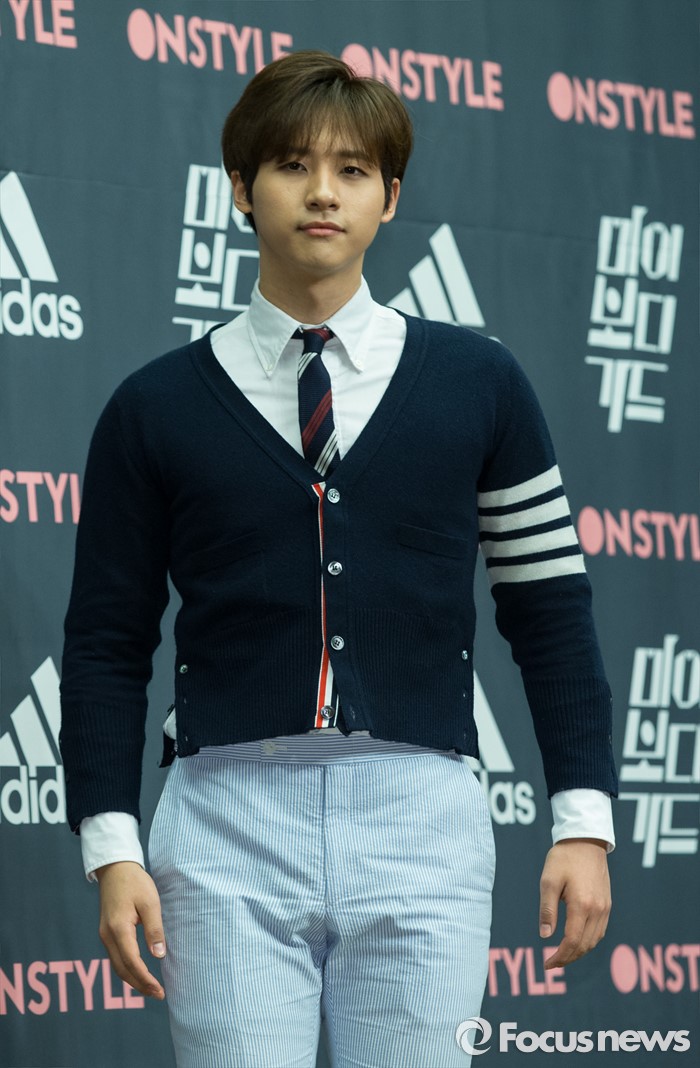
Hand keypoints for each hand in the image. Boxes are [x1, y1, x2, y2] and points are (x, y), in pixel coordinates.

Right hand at [96, 860, 166, 998]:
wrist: (115, 868)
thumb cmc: (135, 883)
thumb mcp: (150, 902)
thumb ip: (154, 929)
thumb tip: (159, 956)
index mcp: (118, 929)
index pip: (132, 962)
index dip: (145, 979)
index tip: (160, 990)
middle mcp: (107, 936)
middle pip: (122, 970)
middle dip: (140, 985)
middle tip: (159, 994)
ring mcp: (105, 935)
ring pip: (117, 966)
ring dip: (133, 979)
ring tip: (151, 988)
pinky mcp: (107, 932)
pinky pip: (116, 957)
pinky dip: (128, 968)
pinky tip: (140, 972)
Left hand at [539, 837, 610, 969]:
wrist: (586, 840)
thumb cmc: (564, 858)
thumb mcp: (549, 881)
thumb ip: (547, 909)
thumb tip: (545, 936)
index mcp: (582, 905)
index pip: (572, 942)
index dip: (559, 957)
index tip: (546, 964)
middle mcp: (597, 910)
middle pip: (584, 946)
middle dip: (568, 958)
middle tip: (552, 963)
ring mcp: (605, 907)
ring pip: (594, 941)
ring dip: (579, 952)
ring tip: (562, 955)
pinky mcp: (607, 903)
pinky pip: (600, 931)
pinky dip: (588, 941)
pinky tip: (577, 940)